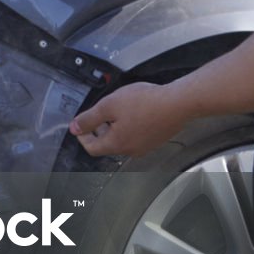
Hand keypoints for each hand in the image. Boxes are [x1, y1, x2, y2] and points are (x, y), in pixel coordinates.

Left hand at [68, 81, 191, 158]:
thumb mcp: (109, 105)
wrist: (178, 103)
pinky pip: (136, 137)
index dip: (82, 136)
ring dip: (114, 128)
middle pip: (107, 145)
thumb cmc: (144, 103)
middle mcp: (131, 150)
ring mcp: (145, 147)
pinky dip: (129, 127)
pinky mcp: (156, 140)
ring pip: (122, 140)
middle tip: (97, 116)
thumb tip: (74, 128)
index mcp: (116, 144)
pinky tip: (133, 112)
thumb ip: (89, 118)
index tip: (80, 124)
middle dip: (98, 131)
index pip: (92, 148)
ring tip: (116, 111)